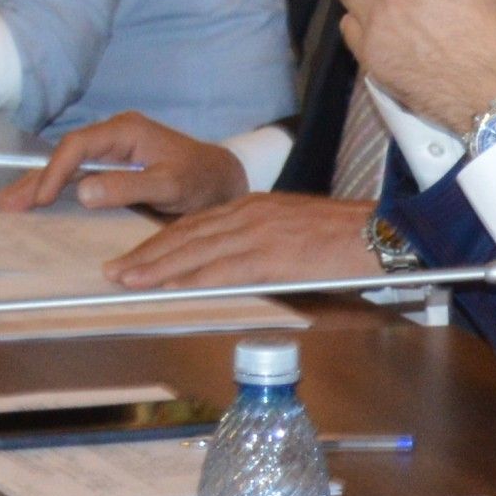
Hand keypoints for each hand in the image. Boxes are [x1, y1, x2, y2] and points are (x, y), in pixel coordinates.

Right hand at [0, 111, 248, 218]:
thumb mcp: (170, 184)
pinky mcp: (112, 169)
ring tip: (8, 205)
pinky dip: (55, 191)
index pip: (79, 145)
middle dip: (34, 178)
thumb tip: (83, 191)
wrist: (222, 181)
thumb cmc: (202, 179)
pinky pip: (77, 178)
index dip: (55, 171)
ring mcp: (111, 153)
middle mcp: (114, 137)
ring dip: (38, 185)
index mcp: (126, 131)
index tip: (40, 198)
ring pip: (66, 167)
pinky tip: (35, 205)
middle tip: (5, 203)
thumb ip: (130, 186)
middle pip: (64, 155)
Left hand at [97, 192, 381, 290]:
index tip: (135, 257)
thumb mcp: (294, 229)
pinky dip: (191, 278)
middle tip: (114, 272)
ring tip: (127, 281)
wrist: (381, 233)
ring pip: (195, 251)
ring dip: (157, 268)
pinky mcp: (272, 255)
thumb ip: (262, 244)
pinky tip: (169, 288)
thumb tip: (237, 271)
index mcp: (254, 207)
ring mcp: (259, 233)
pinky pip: (222, 269)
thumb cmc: (345, 238)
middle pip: (186, 236)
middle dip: (147, 255)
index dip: (161, 242)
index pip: (195, 224)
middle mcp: (250, 214)